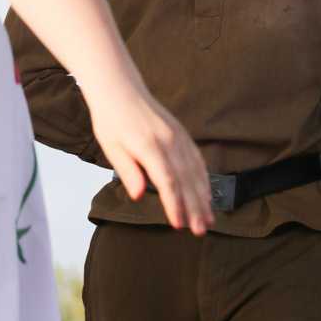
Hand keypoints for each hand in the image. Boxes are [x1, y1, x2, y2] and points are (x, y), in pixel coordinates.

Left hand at [85, 88, 212, 235]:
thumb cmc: (111, 121)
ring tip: (209, 217)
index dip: (175, 204)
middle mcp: (170, 142)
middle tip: (201, 230)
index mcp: (150, 147)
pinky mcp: (182, 135)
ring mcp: (179, 138)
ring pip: (196, 171)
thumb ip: (128, 171)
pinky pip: (198, 160)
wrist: (121, 90)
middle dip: (196, 207)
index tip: (179, 224)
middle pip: (187, 180)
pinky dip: (204, 179)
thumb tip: (140, 195)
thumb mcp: (111, 147)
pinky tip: (207, 193)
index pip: (167, 181)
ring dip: (204, 196)